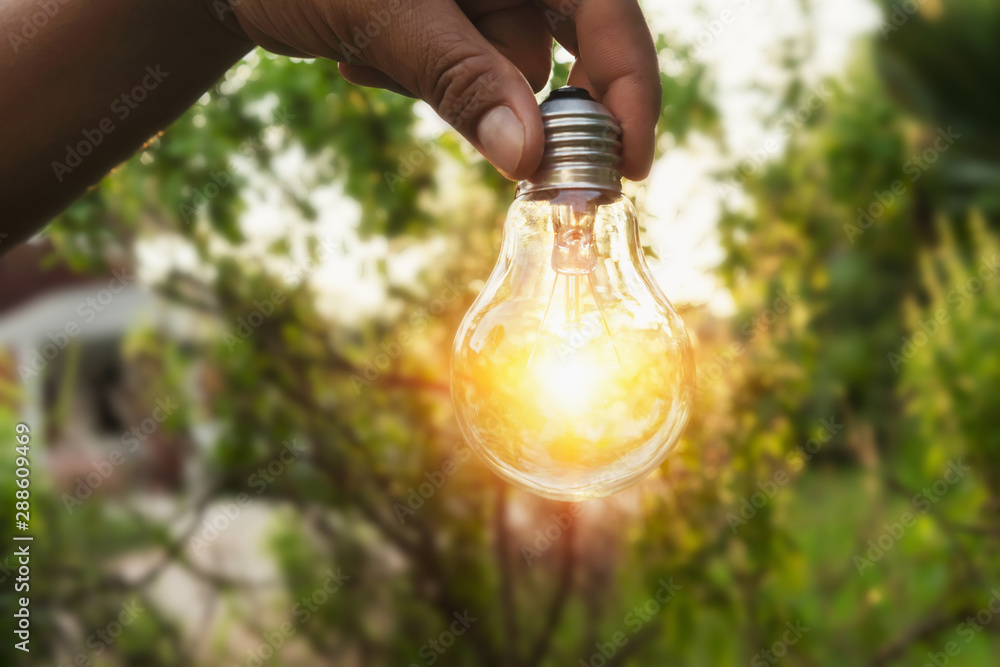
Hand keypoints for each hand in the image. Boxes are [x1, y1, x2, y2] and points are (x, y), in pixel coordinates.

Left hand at [226, 0, 661, 180]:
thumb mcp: (387, 15)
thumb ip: (461, 79)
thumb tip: (528, 160)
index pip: (605, 8)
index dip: (628, 85)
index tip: (631, 164)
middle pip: (554, 45)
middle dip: (511, 98)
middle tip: (503, 159)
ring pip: (501, 71)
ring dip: (445, 87)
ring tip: (370, 63)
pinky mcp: (445, 19)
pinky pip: (463, 72)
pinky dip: (422, 81)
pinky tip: (361, 61)